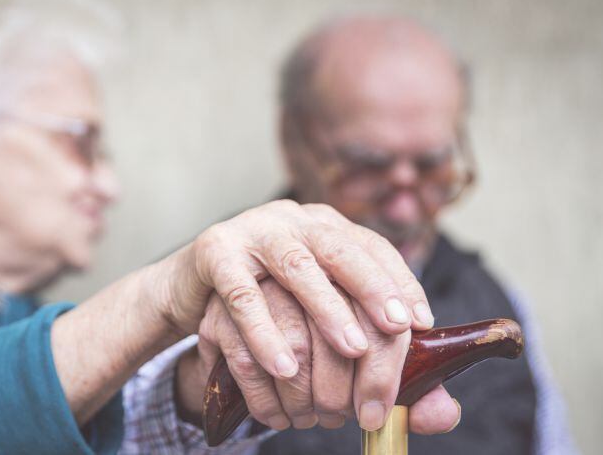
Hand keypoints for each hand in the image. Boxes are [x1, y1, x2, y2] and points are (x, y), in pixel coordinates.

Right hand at [162, 200, 434, 379]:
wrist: (192, 287)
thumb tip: (441, 414)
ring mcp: (253, 231)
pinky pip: (242, 294)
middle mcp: (293, 221)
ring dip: (326, 308)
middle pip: (339, 247)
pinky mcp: (215, 252)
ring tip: (352, 349)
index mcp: (324, 228)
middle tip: (397, 328)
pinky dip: (264, 332)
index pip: (371, 247)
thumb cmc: (265, 305)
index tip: (420, 322)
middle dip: (372, 286)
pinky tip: (285, 366)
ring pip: (295, 265)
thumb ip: (374, 363)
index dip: (399, 281)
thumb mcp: (313, 319)